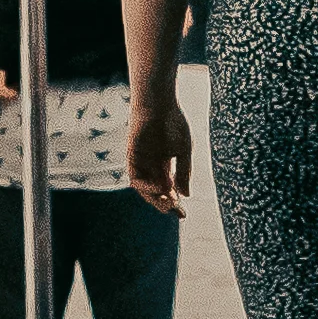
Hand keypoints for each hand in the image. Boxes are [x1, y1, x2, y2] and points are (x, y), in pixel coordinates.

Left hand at [128, 86, 194, 217]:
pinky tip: (161, 188)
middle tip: (176, 212)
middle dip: (165, 205)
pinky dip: (147, 186)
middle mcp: (151, 165)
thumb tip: (186, 195)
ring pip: (145, 188)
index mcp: (164, 163)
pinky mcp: (131, 156)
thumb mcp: (184, 151)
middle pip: (156, 192)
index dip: (175, 203)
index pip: (168, 189)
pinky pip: (136, 177)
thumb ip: (184, 173)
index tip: (184, 215)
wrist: (159, 102)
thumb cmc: (173, 122)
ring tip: (169, 204)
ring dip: (155, 199)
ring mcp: (140, 161)